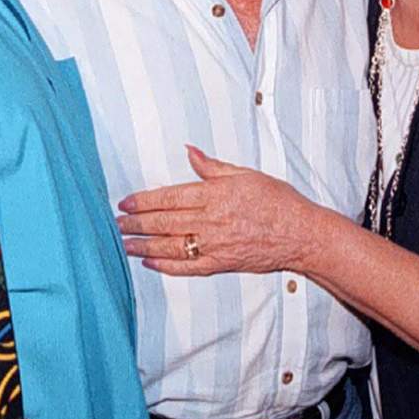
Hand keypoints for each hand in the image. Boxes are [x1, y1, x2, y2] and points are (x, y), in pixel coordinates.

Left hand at [116, 145, 315, 276]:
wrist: (302, 234)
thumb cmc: (277, 200)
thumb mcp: (245, 174)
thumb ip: (212, 166)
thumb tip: (189, 151)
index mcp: (216, 194)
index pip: (170, 197)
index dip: (144, 200)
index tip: (125, 202)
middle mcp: (212, 220)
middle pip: (165, 222)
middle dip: (137, 223)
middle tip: (117, 224)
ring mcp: (216, 245)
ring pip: (171, 246)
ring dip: (144, 245)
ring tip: (125, 244)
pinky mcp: (222, 264)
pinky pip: (188, 267)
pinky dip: (166, 266)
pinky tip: (150, 263)